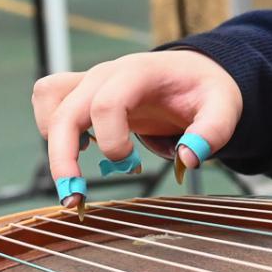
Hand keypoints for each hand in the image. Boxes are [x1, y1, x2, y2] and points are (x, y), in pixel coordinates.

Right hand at [32, 50, 243, 204]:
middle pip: (66, 110)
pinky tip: (76, 150)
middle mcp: (107, 73)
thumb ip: (212, 133)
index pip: (107, 103)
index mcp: (140, 73)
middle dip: (63, 158)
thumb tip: (188, 159)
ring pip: (49, 100)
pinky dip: (50, 126)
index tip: (132, 166)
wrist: (193, 72)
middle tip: (75, 198)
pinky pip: (49, 98)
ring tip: (75, 177)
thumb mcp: (223, 108)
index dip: (112, 140)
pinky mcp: (83, 91)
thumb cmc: (204, 90)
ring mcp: (91, 79)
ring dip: (53, 142)